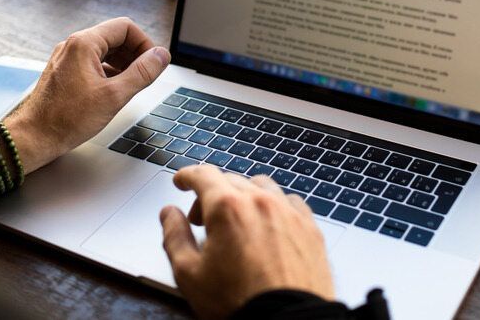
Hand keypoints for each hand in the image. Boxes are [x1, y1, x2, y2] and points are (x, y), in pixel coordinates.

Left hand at [5, 17, 169, 171]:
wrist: (34, 138)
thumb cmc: (66, 119)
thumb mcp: (114, 96)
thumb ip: (142, 73)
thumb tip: (161, 56)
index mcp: (84, 44)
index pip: (125, 27)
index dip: (145, 43)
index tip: (154, 62)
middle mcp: (73, 46)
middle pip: (115, 37)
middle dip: (135, 54)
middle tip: (147, 74)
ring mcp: (67, 59)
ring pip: (104, 51)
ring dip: (123, 64)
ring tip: (133, 85)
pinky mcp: (64, 72)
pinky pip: (93, 63)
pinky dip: (109, 72)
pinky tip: (114, 91)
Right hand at [160, 165, 333, 318]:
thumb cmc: (240, 304)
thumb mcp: (189, 275)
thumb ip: (174, 237)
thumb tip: (169, 214)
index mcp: (228, 208)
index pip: (203, 175)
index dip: (187, 176)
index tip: (182, 181)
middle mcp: (260, 202)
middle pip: (231, 180)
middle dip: (212, 194)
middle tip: (202, 219)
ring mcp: (289, 212)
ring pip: (262, 187)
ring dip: (244, 196)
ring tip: (236, 222)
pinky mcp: (310, 227)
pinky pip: (290, 203)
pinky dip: (274, 207)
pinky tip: (269, 226)